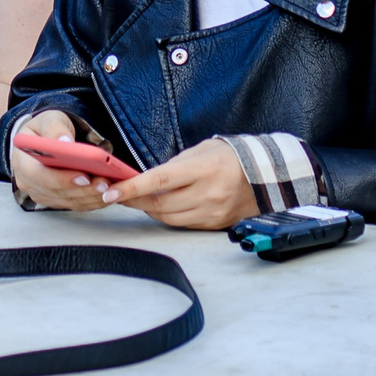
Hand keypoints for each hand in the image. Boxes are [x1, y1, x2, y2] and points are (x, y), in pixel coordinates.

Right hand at [7, 111, 111, 210]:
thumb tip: (65, 142)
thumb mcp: (48, 120)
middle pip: (58, 193)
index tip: (84, 176)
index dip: (63, 179)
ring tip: (111, 188)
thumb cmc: (45, 128)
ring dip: (91, 197)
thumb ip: (54, 129)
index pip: (40, 176)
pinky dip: (92, 201)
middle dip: (83, 190)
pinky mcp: (55, 201)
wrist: (42, 139)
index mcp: (23, 163)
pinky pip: (75, 205)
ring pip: (69, 202)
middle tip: (106, 184)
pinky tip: (108, 194)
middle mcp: (29, 184)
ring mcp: (42, 195)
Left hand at [109, 138, 258, 230]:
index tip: (110, 192)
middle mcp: (207, 194)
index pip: (159, 181)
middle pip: (159, 204)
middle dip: (133, 200)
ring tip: (136, 199)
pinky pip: (182, 224)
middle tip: (116, 194)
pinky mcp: (214, 225)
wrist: (265, 176)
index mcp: (202, 169)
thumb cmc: (229, 157)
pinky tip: (160, 206)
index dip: (132, 188)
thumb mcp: (200, 150)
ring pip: (167, 218)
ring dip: (148, 209)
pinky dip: (167, 216)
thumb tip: (147, 180)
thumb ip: (173, 166)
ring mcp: (211, 213)